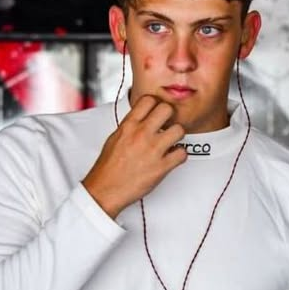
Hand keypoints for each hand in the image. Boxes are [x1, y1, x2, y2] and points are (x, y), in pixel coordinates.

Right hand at [82, 95, 186, 218]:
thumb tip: (142, 118)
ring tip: (171, 142)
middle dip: (170, 116)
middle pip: (167, 109)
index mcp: (128, 126)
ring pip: (179, 130)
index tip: (157, 111)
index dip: (156, 104)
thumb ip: (130, 126)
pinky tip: (172, 158)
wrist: (105, 189)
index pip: (148, 100)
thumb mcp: (115, 138)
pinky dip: (180, 156)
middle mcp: (141, 134)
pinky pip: (182, 154)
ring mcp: (153, 150)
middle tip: (167, 125)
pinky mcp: (161, 167)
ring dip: (177, 136)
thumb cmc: (108, 166)